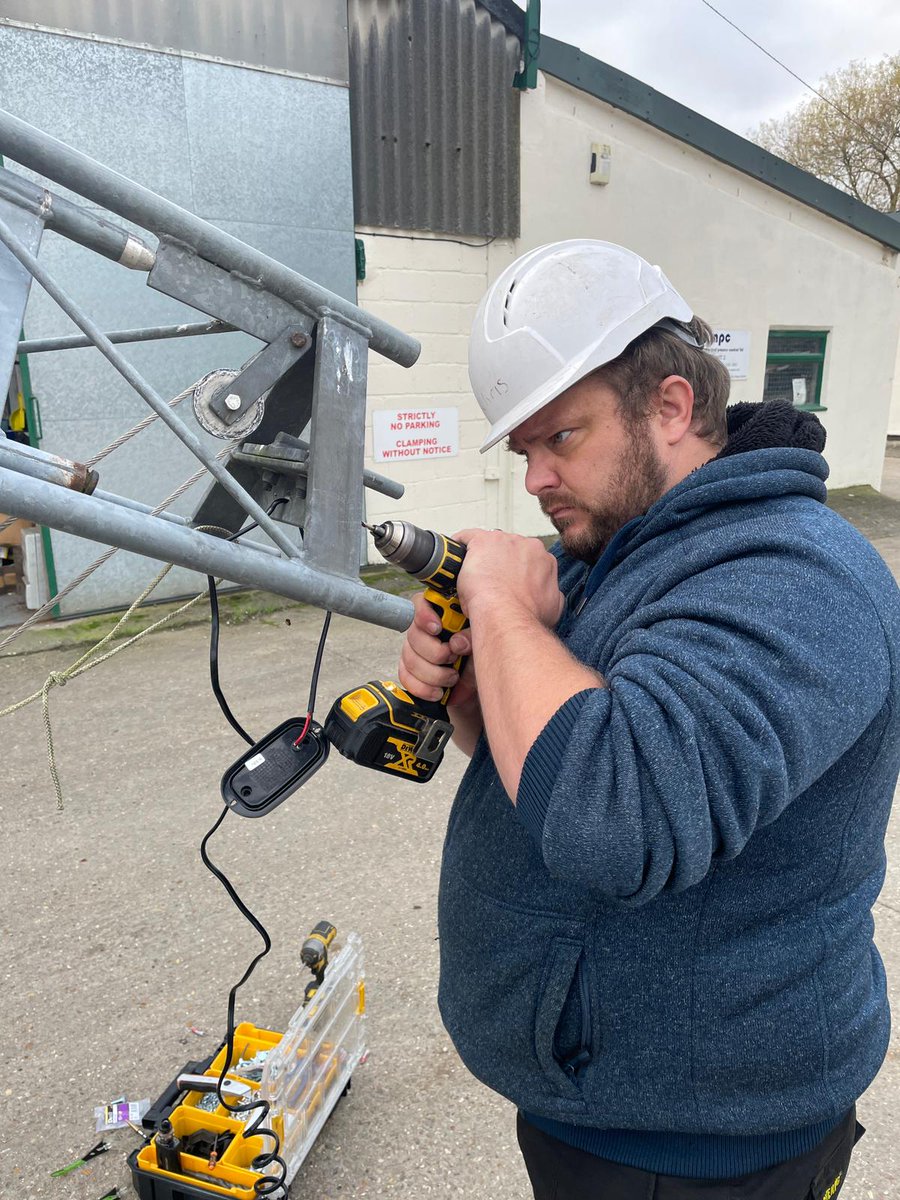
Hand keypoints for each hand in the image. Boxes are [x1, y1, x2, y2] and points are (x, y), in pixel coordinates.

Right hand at [398, 592, 476, 706]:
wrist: (483, 681)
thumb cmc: (483, 654)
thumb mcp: (484, 640)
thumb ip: (472, 635)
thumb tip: (457, 642)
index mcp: (443, 613)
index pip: (421, 603)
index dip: (424, 615)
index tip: (437, 628)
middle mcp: (426, 629)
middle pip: (414, 635)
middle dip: (435, 652)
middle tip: (453, 658)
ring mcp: (416, 649)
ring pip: (409, 658)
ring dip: (432, 673)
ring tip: (452, 678)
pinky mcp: (412, 670)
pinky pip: (405, 676)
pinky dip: (422, 687)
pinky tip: (437, 691)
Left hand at [453, 529, 563, 626]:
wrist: (508, 615)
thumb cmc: (526, 615)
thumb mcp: (552, 608)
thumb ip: (551, 595)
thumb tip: (548, 597)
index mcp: (543, 559)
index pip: (526, 558)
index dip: (514, 569)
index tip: (506, 579)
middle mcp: (527, 545)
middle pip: (508, 549)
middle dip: (498, 562)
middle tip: (488, 581)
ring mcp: (504, 541)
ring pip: (489, 544)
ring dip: (480, 557)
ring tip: (470, 575)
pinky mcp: (482, 541)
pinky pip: (467, 538)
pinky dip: (460, 546)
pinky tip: (455, 558)